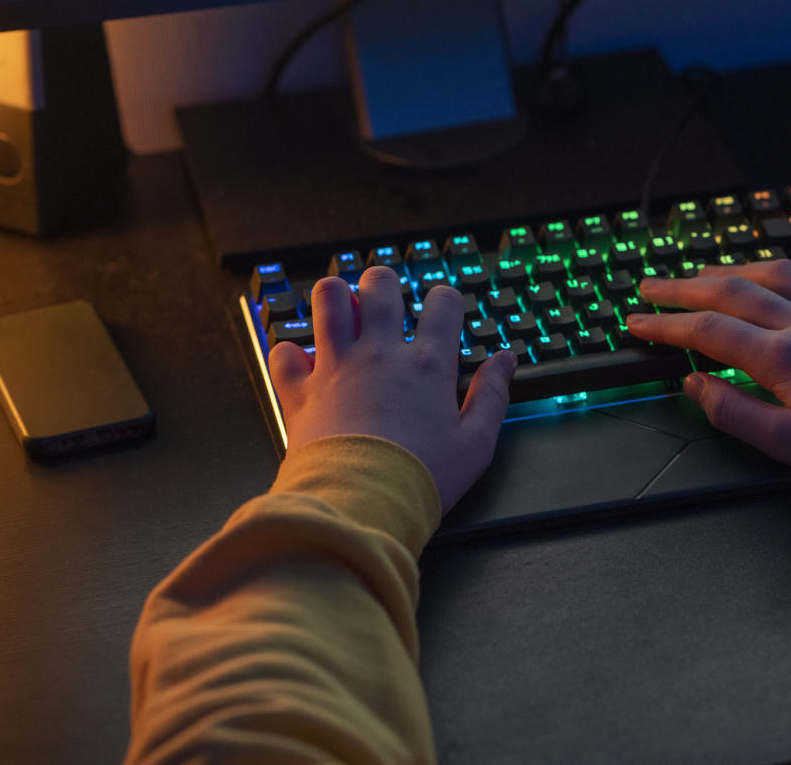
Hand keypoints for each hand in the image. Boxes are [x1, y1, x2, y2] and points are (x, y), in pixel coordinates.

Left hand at [268, 266, 516, 512]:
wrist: (360, 505)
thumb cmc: (419, 479)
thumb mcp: (476, 445)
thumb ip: (492, 396)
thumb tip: (506, 360)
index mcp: (427, 365)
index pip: (442, 303)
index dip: (445, 300)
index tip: (442, 312)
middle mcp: (379, 354)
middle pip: (380, 286)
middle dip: (384, 284)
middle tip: (385, 301)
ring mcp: (335, 367)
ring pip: (328, 299)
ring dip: (335, 297)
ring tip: (342, 311)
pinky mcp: (299, 390)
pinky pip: (283, 352)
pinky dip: (289, 353)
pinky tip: (302, 363)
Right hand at [626, 260, 790, 487]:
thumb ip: (735, 413)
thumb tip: (693, 387)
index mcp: (781, 357)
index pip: (706, 332)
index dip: (664, 326)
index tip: (632, 323)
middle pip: (731, 291)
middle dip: (683, 287)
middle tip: (649, 286)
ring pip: (777, 274)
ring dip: (735, 268)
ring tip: (708, 273)